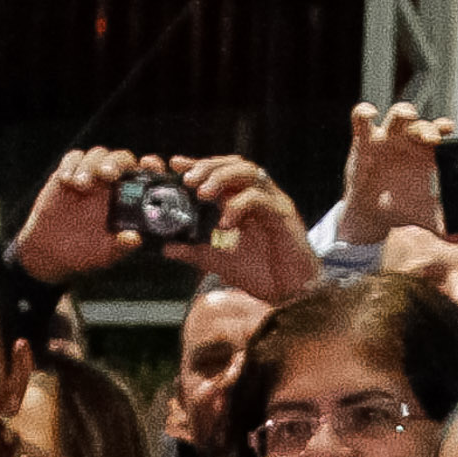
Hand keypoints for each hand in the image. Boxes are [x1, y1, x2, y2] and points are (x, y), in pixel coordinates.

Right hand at [11, 146, 161, 282]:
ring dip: (91, 165)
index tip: (147, 163)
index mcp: (129, 199)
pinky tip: (66, 181)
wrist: (53, 251)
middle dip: (115, 162)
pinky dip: (71, 164)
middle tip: (107, 175)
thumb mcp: (106, 253)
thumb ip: (121, 247)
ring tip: (80, 185)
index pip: (145, 174)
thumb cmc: (85, 251)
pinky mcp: (69, 173)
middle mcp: (112, 183)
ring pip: (98, 155)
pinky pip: (73, 158)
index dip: (152, 164)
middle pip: (121, 158)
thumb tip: (135, 239)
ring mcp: (91, 176)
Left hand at [164, 155, 321, 302]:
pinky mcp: (283, 214)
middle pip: (234, 164)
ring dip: (222, 177)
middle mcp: (258, 195)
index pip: (219, 171)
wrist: (291, 293)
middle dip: (208, 167)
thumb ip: (193, 251)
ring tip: (202, 193)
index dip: (197, 164)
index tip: (173, 164)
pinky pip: (261, 199)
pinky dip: (239, 205)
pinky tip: (225, 222)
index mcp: (242, 201)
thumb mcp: (217, 261)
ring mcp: (272, 201)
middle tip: (187, 180)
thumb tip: (166, 248)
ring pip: (248, 172)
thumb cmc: (261, 272)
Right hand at [336, 102, 446, 244]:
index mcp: (429, 155)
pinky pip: (362, 119)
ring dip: (404, 113)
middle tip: (436, 138)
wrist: (372, 211)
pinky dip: (364, 113)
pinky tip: (369, 114)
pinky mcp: (364, 139)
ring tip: (410, 116)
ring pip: (398, 115)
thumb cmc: (402, 206)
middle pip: (423, 125)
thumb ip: (439, 225)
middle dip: (429, 127)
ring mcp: (388, 137)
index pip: (444, 138)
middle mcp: (411, 141)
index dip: (453, 135)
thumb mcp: (421, 215)